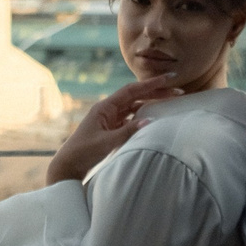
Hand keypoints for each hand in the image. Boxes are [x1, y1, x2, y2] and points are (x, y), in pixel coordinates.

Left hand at [44, 73, 180, 182]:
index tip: (169, 78)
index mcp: (105, 107)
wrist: (68, 167)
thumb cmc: (83, 153)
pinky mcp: (111, 130)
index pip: (132, 90)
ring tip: (171, 101)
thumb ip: (128, 132)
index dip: (151, 84)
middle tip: (178, 91)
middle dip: (156, 92)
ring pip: (134, 107)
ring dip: (151, 103)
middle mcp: (108, 110)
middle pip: (136, 96)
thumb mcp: (106, 143)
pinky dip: (143, 116)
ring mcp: (110, 119)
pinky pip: (130, 119)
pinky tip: (154, 117)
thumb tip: (149, 120)